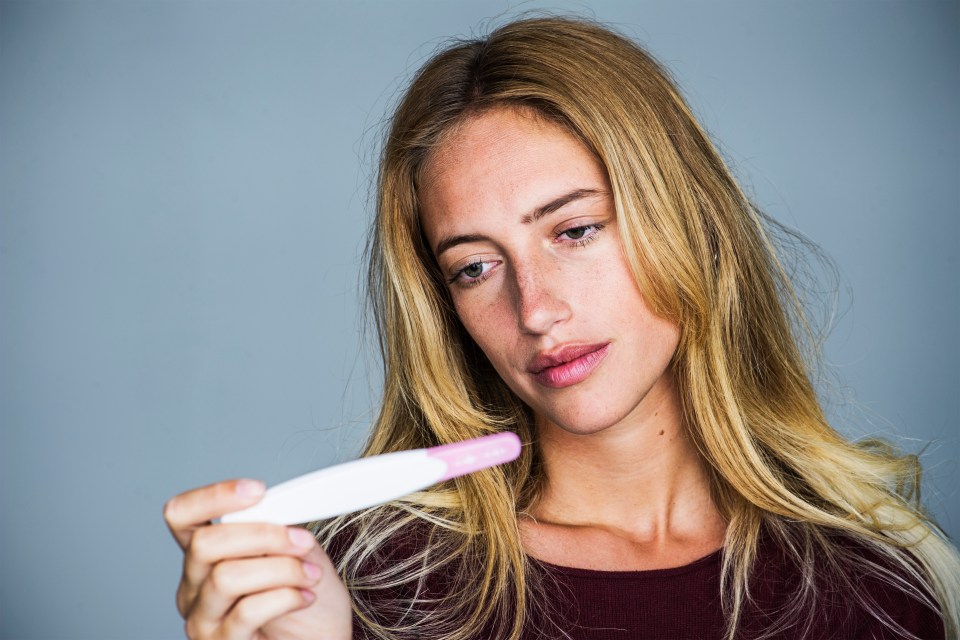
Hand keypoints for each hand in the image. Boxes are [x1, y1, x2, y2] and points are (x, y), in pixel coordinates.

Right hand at [163, 479, 352, 639]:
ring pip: (226, 577)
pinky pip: (247, 611)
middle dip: (262, 535)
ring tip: (310, 574)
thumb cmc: (305, 598)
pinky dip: (286, 597)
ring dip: (282, 569)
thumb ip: (276, 526)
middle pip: (204, 544)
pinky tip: (305, 597)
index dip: (213, 496)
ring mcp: (202, 619)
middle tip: (302, 541)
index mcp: (206, 554)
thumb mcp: (294, 551)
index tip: (257, 490)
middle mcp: (193, 586)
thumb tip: (274, 506)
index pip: (182, 515)